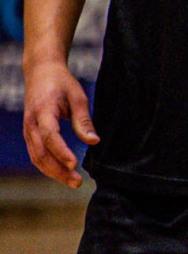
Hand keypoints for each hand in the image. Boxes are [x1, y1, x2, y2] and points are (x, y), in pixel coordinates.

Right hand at [21, 58, 95, 187]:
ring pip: (36, 157)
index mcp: (43, 111)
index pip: (49, 136)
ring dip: (53, 172)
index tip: (74, 164)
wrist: (40, 72)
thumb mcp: (78, 97)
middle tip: (77, 182)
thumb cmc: (62, 83)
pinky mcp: (29, 134)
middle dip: (58, 170)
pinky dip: (47, 166)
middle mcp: (30, 123)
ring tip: (73, 181)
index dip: (61, 152)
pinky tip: (62, 173)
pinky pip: (35, 154)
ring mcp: (27, 130)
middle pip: (40, 152)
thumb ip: (83, 121)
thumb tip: (94, 142)